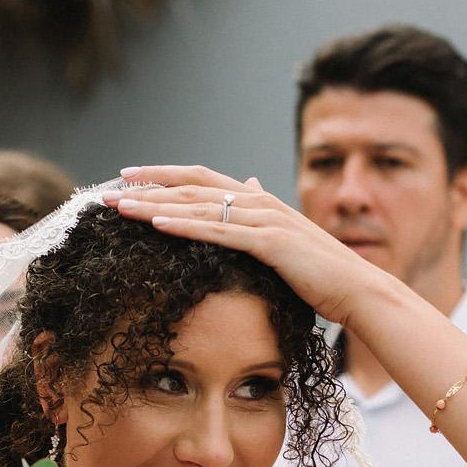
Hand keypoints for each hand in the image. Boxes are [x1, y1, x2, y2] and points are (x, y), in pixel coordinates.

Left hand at [109, 166, 392, 326]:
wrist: (357, 291)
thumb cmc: (321, 276)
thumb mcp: (285, 243)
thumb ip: (261, 219)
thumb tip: (249, 188)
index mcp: (258, 201)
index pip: (202, 180)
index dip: (164, 176)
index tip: (130, 178)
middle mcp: (259, 202)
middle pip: (193, 187)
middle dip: (148, 187)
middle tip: (109, 191)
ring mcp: (265, 220)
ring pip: (200, 206)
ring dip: (157, 205)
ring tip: (121, 207)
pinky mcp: (271, 243)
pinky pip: (219, 231)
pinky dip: (186, 225)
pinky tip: (158, 225)